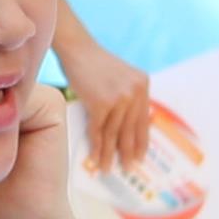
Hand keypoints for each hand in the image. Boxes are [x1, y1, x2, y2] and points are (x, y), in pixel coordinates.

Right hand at [60, 25, 163, 183]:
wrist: (76, 48)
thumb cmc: (93, 63)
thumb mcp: (120, 77)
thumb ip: (127, 97)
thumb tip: (127, 128)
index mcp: (143, 84)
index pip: (143, 120)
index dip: (141, 141)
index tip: (141, 158)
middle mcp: (135, 91)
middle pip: (130, 130)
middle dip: (128, 153)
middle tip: (127, 169)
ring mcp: (119, 98)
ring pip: (114, 134)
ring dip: (109, 154)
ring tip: (107, 169)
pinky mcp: (101, 103)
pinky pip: (98, 131)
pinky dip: (95, 147)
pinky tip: (94, 158)